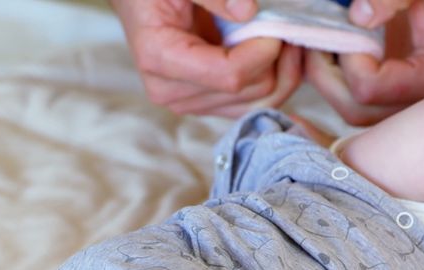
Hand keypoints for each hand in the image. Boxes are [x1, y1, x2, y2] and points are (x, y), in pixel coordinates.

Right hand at [110, 0, 302, 116]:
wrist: (140, 1)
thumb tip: (247, 12)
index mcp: (159, 58)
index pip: (229, 75)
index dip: (262, 50)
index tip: (275, 24)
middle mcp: (171, 92)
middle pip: (249, 91)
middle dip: (275, 58)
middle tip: (282, 26)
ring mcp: (190, 102)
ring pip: (259, 104)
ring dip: (281, 72)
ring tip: (283, 38)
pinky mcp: (206, 104)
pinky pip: (254, 105)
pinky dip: (275, 81)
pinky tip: (278, 55)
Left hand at [306, 0, 423, 125]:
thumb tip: (359, 18)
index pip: (369, 88)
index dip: (347, 58)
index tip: (350, 26)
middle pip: (355, 111)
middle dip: (326, 75)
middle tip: (319, 40)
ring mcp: (410, 106)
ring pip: (352, 114)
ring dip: (328, 82)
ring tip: (327, 46)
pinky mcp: (396, 101)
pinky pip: (358, 107)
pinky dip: (338, 85)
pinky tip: (337, 56)